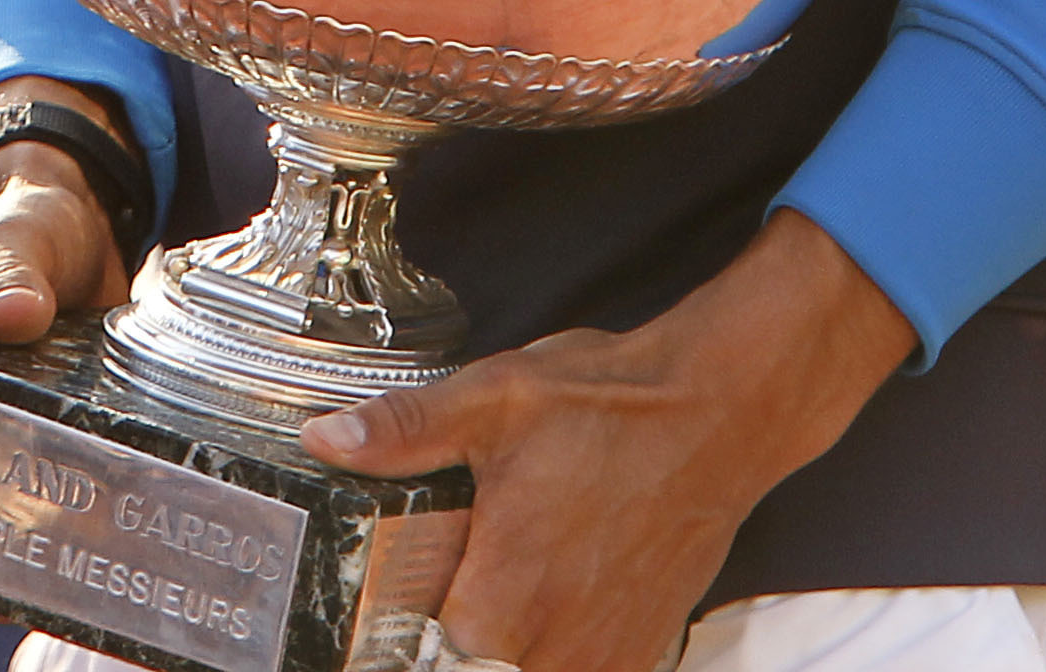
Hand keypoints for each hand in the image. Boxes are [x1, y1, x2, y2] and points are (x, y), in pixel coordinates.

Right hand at [0, 77, 140, 628]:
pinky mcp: (52, 456)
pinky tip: (81, 577)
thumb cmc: (28, 227)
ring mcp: (0, 450)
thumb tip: (13, 314)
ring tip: (41, 598)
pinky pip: (38, 528)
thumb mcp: (19, 239)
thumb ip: (13, 271)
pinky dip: (48, 562)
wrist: (80, 226)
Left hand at [298, 213, 913, 671]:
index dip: (394, 633)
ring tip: (490, 582)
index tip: (394, 599)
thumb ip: (403, 432)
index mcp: (502, 603)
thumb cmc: (611, 406)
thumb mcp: (491, 401)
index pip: (415, 657)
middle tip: (440, 580)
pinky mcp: (639, 653)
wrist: (719, 413)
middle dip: (443, 635)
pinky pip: (574, 668)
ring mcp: (602, 659)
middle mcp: (554, 650)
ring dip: (498, 640)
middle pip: (468, 668)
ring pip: (523, 670)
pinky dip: (548, 645)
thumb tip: (325, 438)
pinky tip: (543, 594)